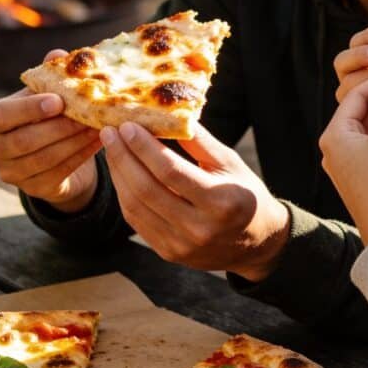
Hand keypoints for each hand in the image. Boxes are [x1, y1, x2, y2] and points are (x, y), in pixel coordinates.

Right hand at [0, 52, 100, 211]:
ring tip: (98, 128)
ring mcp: (10, 173)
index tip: (58, 101)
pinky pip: (59, 172)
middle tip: (88, 116)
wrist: (54, 154)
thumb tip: (59, 55)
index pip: (2, 115)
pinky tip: (99, 143)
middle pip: (24, 140)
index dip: (29, 109)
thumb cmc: (46, 117)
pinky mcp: (32, 189)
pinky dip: (81, 156)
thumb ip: (49, 76)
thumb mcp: (46, 96)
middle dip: (60, 128)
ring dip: (74, 142)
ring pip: (44, 158)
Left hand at [98, 121, 289, 281]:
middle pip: (147, 189)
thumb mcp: (230, 163)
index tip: (128, 125)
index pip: (170, 171)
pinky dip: (124, 195)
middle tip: (110, 132)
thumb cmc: (245, 194)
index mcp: (220, 201)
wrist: (257, 243)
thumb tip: (167, 114)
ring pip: (136, 207)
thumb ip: (199, 142)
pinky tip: (121, 174)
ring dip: (119, 175)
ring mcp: (182, 245)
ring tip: (111, 149)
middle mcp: (199, 228)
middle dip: (123, 157)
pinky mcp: (169, 253)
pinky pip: (137, 222)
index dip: (144, 147)